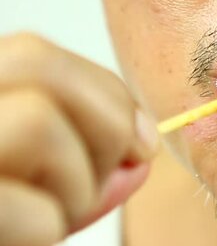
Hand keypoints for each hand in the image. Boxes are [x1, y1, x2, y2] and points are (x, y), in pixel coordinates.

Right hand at [0, 33, 157, 245]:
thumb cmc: (4, 220)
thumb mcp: (31, 186)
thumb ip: (78, 164)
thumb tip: (140, 158)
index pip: (33, 53)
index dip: (104, 93)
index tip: (139, 143)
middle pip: (35, 62)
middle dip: (104, 120)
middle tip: (108, 175)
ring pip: (34, 122)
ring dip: (77, 183)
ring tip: (53, 217)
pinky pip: (32, 212)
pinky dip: (49, 230)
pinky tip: (23, 240)